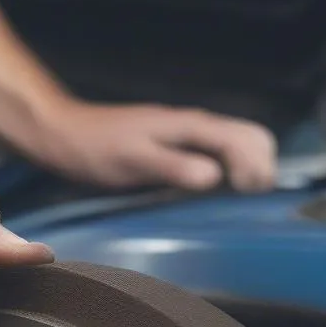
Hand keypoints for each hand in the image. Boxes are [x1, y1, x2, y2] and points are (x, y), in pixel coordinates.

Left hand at [38, 100, 276, 192]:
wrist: (63, 133)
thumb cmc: (96, 148)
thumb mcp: (134, 160)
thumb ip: (174, 166)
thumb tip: (215, 178)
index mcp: (192, 126)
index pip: (248, 140)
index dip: (256, 170)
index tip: (245, 197)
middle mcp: (196, 125)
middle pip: (253, 138)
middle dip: (261, 167)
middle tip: (244, 201)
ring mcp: (187, 133)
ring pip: (238, 144)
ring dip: (247, 169)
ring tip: (232, 200)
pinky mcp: (176, 144)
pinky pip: (217, 153)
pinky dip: (228, 170)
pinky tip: (211, 192)